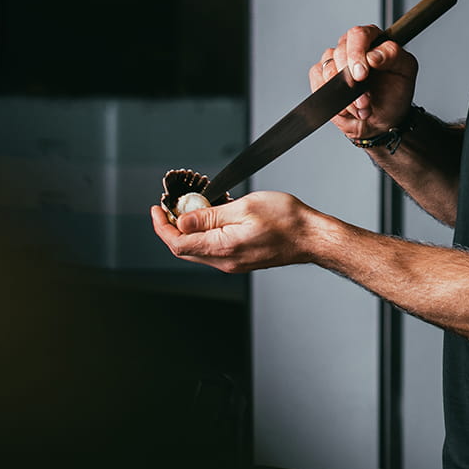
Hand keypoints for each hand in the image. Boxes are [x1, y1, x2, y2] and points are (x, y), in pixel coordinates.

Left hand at [150, 191, 318, 272]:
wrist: (311, 237)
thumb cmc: (286, 220)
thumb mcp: (244, 207)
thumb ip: (210, 216)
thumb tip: (182, 220)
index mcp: (223, 247)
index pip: (177, 243)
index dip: (161, 227)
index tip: (156, 210)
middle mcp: (225, 261)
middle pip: (184, 248)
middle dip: (171, 227)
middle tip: (170, 206)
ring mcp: (233, 263)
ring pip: (198, 249)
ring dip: (188, 231)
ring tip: (190, 207)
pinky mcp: (241, 260)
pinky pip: (213, 249)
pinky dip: (203, 234)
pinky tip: (211, 218)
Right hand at [309, 24, 417, 140]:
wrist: (383, 120)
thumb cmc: (395, 93)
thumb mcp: (405, 71)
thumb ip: (393, 55)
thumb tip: (372, 55)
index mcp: (372, 39)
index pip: (358, 34)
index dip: (357, 53)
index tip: (361, 75)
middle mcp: (351, 47)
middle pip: (339, 52)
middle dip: (351, 81)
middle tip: (365, 99)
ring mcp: (335, 62)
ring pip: (328, 70)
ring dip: (345, 95)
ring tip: (362, 106)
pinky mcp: (322, 77)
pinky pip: (318, 83)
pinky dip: (334, 100)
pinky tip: (349, 108)